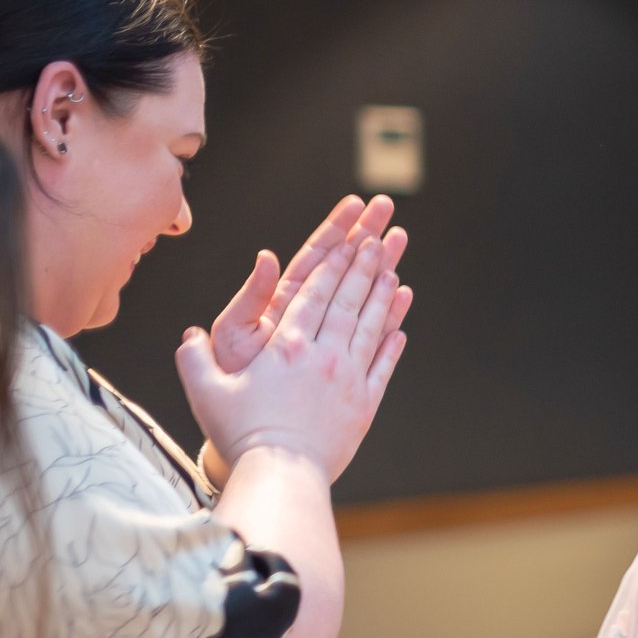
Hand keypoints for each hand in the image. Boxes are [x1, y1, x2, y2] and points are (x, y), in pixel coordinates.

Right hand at [177, 232, 411, 483]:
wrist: (281, 473)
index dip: (333, 264)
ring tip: (394, 272)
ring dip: (382, 298)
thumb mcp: (205, 392)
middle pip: (347, 302)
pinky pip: (383, 366)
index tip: (349, 240)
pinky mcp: (364, 405)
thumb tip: (190, 334)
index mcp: (287, 347)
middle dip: (363, 268)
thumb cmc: (239, 433)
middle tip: (380, 239)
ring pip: (370, 328)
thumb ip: (195, 358)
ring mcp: (349, 380)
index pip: (314, 294)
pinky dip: (393, 344)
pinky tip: (401, 328)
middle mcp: (324, 357)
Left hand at [208, 196, 404, 374]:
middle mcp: (307, 317)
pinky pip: (371, 334)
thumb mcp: (234, 334)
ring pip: (359, 295)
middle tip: (386, 205)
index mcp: (282, 304)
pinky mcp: (344, 365)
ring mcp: (326, 340)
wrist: (249, 433)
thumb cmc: (235, 384)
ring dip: (381, 265)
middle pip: (340, 267)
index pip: (313, 257)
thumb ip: (251, 297)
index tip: (356, 204)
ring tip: (401, 237)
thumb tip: (267, 256)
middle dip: (363, 234)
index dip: (334, 229)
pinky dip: (388, 314)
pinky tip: (403, 294)